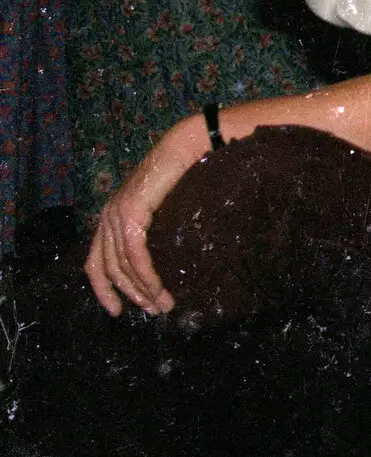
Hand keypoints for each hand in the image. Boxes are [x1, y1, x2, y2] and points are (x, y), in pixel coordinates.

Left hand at [84, 115, 209, 316]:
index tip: (118, 311)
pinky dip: (146, 276)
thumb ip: (153, 227)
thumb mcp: (162, 206)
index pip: (96, 263)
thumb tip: (161, 257)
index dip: (104, 290)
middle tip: (154, 310)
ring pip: (122, 266)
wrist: (188, 145)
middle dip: (130, 295)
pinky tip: (159, 288)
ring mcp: (117, 214)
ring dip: (143, 290)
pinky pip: (134, 255)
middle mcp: (108, 216)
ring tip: (163, 305)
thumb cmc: (183, 171)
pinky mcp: (131, 213)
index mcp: (111, 216)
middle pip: (109, 269)